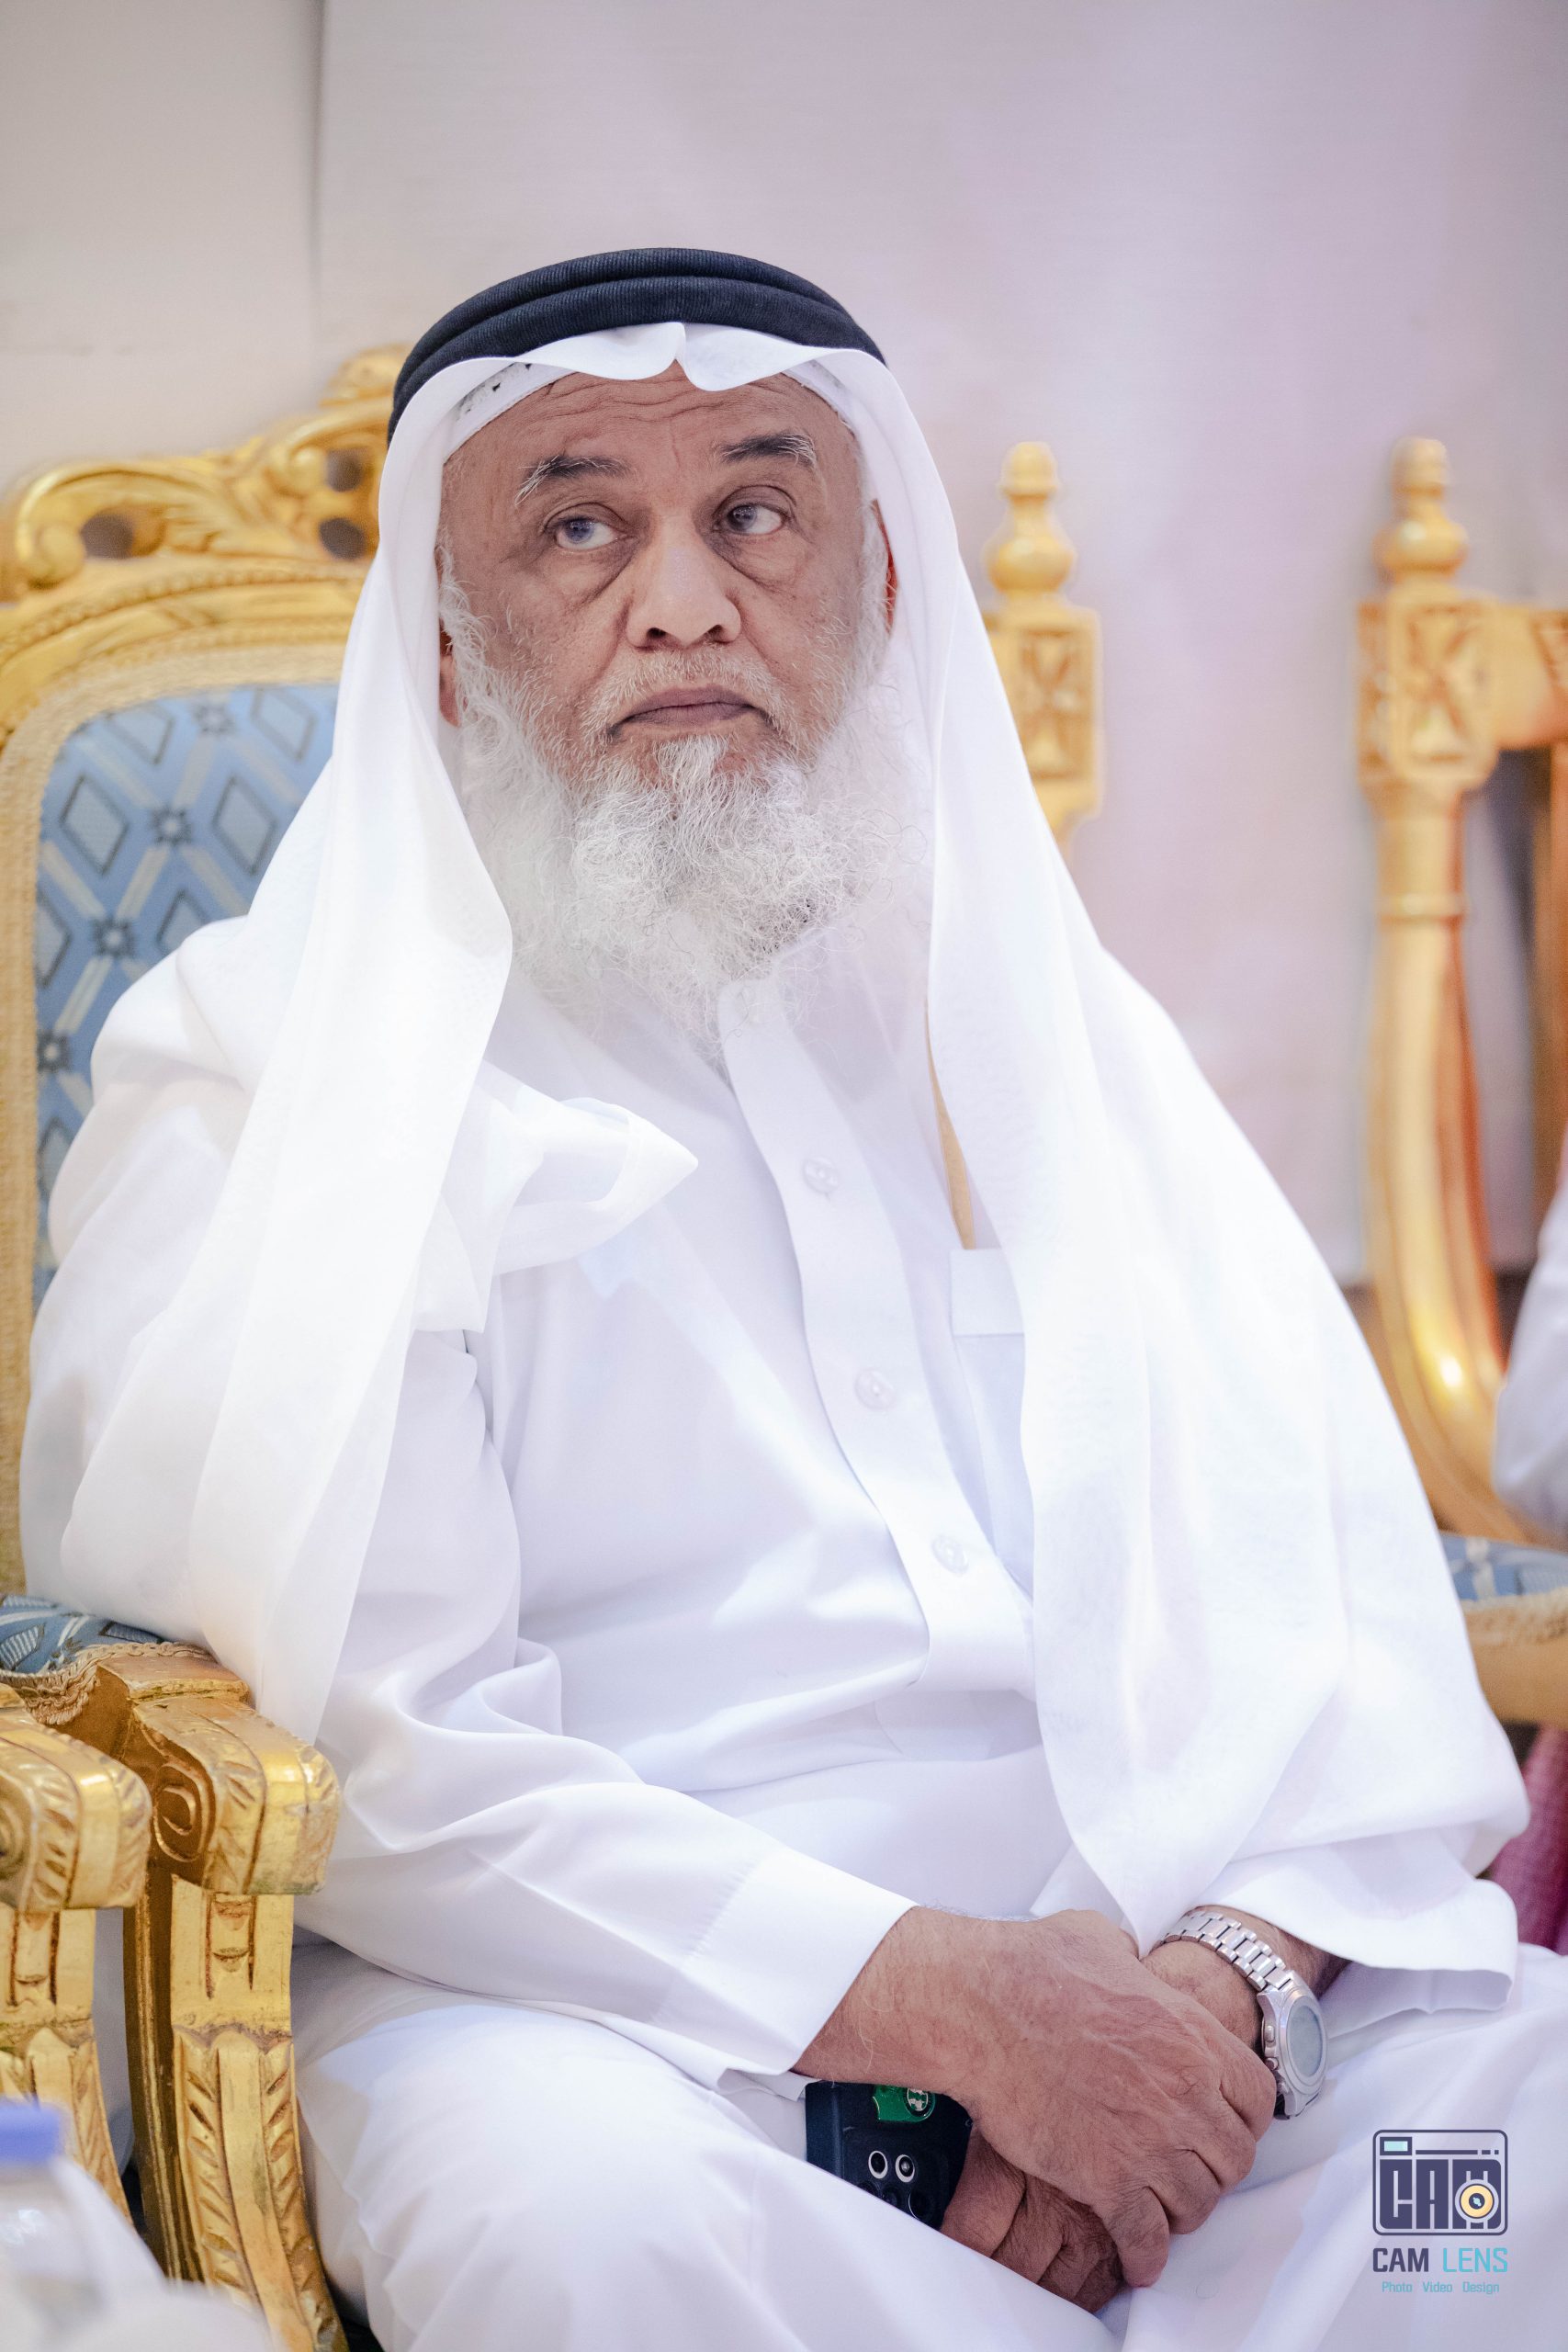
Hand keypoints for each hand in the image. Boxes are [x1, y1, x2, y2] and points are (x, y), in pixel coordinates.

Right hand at [797, 1907, 1275, 2290]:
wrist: (981, 2007)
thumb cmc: (1030, 1968)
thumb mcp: (1103, 1941)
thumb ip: (1133, 1963)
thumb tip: (1128, 1964)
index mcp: (1191, 2035)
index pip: (1257, 2098)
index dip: (1241, 2115)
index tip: (1221, 2123)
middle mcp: (1184, 2093)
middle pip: (1233, 2159)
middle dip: (1213, 2167)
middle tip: (1191, 2168)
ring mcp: (1149, 2141)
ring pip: (1198, 2203)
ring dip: (1182, 2210)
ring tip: (1163, 2209)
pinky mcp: (1106, 2180)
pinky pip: (1146, 2238)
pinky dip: (1145, 2255)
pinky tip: (1138, 2258)